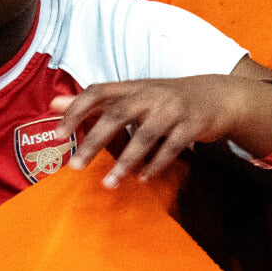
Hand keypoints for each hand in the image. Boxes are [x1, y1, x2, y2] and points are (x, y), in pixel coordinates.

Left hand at [51, 75, 254, 187]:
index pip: (97, 92)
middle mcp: (150, 95)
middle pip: (117, 115)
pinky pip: (172, 147)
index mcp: (132, 87)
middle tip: (75, 165)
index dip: (76, 110)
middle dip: (94, 141)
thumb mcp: (131, 94)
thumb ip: (94, 101)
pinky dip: (155, 164)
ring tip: (109, 183)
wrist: (218, 95)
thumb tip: (53, 103)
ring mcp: (172, 109)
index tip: (60, 134)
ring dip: (125, 162)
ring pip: (145, 136)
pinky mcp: (192, 124)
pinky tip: (142, 178)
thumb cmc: (166, 98)